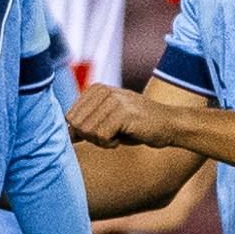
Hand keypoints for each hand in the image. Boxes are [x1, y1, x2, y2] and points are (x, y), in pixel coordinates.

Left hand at [67, 84, 186, 147]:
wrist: (169, 124)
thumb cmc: (137, 126)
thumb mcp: (108, 120)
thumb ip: (86, 124)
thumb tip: (65, 135)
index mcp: (96, 89)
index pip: (69, 117)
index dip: (83, 132)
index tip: (103, 130)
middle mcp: (103, 91)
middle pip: (76, 125)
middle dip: (90, 137)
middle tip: (110, 135)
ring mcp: (113, 100)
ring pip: (87, 132)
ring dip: (101, 142)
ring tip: (118, 135)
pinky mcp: (123, 113)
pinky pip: (101, 137)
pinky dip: (110, 144)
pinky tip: (124, 137)